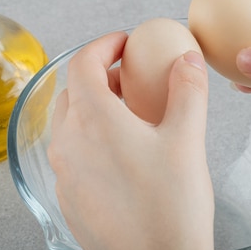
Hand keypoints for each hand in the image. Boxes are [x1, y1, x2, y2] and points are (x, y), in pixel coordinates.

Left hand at [47, 31, 214, 249]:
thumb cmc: (171, 207)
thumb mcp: (187, 140)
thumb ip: (187, 91)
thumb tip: (187, 61)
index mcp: (93, 119)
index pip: (82, 63)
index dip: (103, 45)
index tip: (125, 43)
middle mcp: (68, 142)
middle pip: (72, 91)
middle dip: (99, 75)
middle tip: (131, 79)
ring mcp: (63, 171)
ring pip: (69, 123)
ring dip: (93, 107)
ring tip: (128, 116)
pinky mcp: (67, 196)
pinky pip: (71, 153)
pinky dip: (89, 139)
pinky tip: (120, 155)